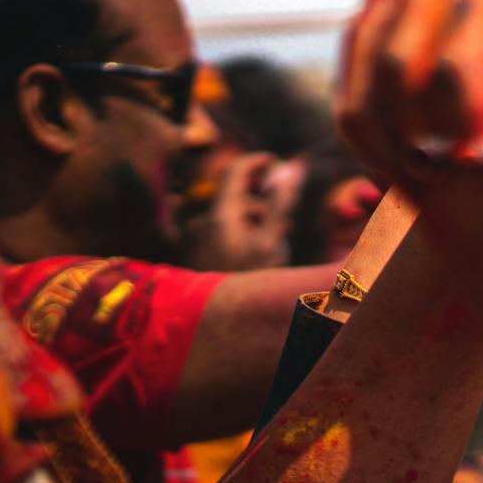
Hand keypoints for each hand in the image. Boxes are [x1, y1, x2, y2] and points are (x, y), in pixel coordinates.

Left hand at [183, 152, 304, 270]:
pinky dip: (234, 233)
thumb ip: (280, 204)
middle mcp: (201, 221)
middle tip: (285, 218)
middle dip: (260, 201)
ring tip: (270, 244)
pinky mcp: (190, 253)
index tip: (274, 160)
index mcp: (221, 214)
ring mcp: (193, 238)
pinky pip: (214, 233)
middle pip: (234, 197)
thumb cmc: (248, 282)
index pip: (236, 171)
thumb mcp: (271, 243)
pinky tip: (246, 249)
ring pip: (226, 218)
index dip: (256, 161)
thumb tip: (292, 169)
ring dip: (249, 222)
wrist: (215, 321)